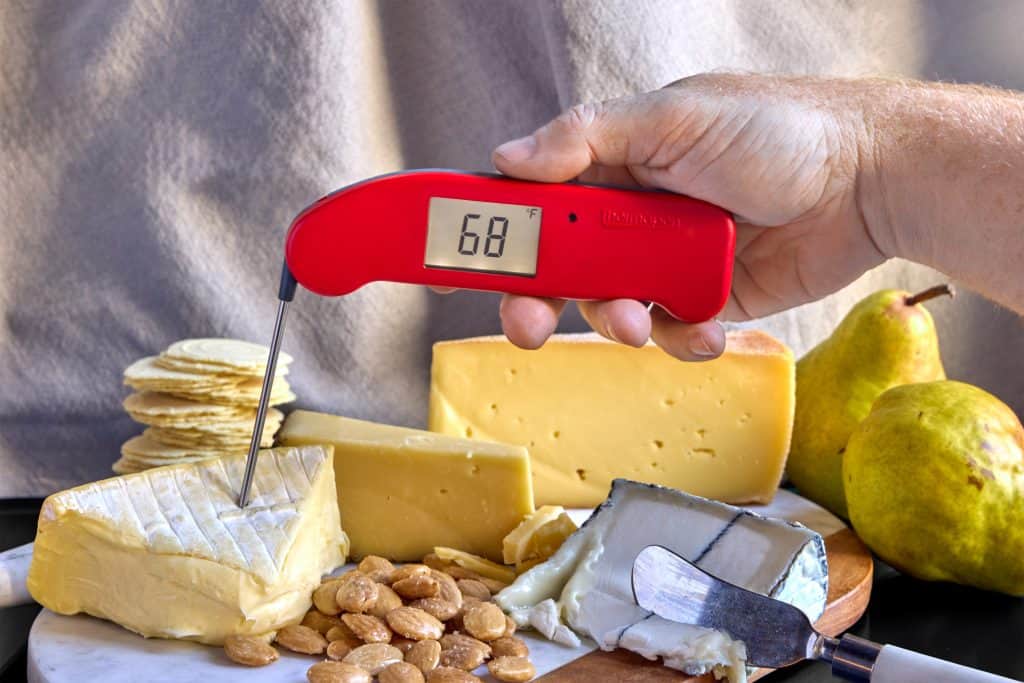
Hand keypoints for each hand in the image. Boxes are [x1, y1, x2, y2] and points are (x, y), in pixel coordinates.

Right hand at [491, 74, 886, 360]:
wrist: (870, 180)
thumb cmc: (777, 130)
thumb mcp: (675, 118)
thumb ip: (588, 138)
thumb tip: (507, 157)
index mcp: (613, 166)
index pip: (536, 200)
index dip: (498, 232)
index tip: (460, 263)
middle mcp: (633, 217)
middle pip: (560, 268)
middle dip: (537, 300)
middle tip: (527, 324)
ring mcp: (668, 263)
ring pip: (610, 308)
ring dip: (613, 321)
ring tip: (639, 320)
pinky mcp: (707, 301)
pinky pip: (671, 334)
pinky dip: (681, 340)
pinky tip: (707, 328)